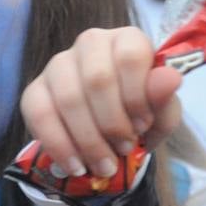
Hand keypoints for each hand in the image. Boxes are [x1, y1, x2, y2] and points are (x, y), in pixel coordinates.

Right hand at [20, 26, 181, 180]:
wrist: (111, 134)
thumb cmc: (140, 115)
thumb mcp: (161, 113)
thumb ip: (165, 98)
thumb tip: (170, 78)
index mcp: (126, 39)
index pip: (130, 56)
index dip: (137, 96)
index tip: (143, 126)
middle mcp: (90, 43)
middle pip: (97, 79)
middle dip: (112, 123)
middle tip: (123, 149)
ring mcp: (58, 63)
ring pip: (68, 98)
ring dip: (88, 140)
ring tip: (104, 165)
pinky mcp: (35, 89)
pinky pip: (39, 113)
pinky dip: (58, 144)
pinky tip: (75, 165)